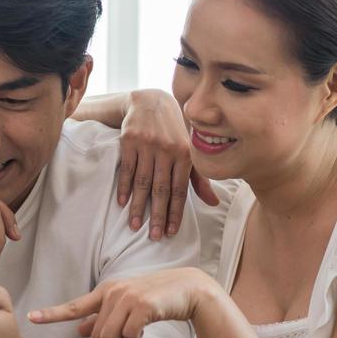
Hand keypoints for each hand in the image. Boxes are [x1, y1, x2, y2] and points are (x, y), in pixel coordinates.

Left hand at [28, 268, 215, 337]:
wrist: (188, 289)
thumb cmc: (156, 300)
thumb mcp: (126, 306)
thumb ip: (102, 318)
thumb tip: (79, 331)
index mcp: (105, 292)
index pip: (74, 307)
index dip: (52, 314)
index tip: (31, 318)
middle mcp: (112, 292)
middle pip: (96, 336)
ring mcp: (127, 297)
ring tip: (137, 335)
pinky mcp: (142, 305)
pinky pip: (128, 336)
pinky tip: (146, 331)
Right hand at [118, 89, 218, 239]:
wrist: (151, 101)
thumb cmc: (174, 130)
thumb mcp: (190, 149)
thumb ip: (199, 178)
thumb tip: (213, 203)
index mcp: (185, 153)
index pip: (180, 189)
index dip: (176, 212)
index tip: (171, 232)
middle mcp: (167, 149)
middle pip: (161, 189)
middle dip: (158, 215)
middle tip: (154, 236)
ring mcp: (147, 145)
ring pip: (142, 182)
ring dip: (138, 206)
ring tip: (135, 225)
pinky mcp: (129, 140)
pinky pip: (126, 169)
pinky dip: (124, 187)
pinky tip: (123, 203)